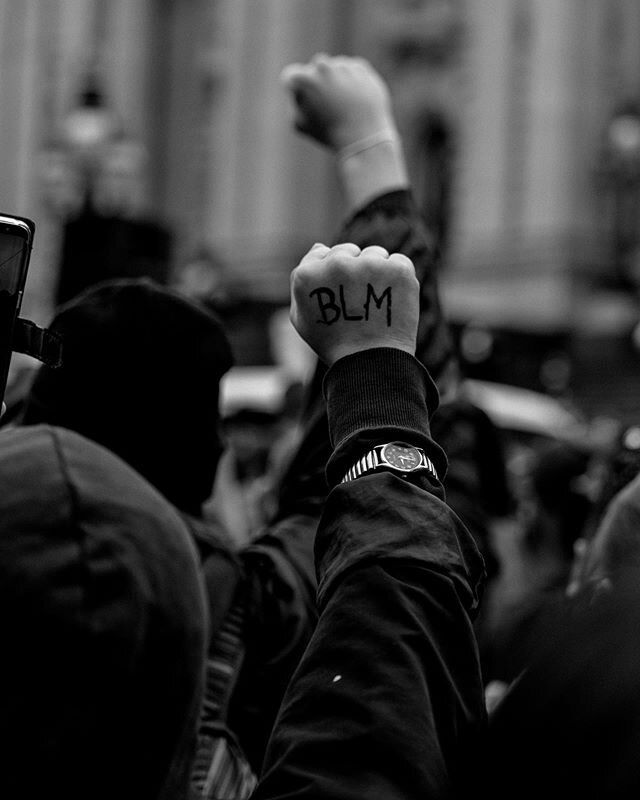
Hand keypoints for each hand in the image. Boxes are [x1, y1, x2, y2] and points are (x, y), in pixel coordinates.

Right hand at [280, 54, 395, 151]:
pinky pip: (352, 70)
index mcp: (303, 80)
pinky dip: (353, 82)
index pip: (290, 76)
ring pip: (335, 68)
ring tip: (343, 105)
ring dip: (336, 80)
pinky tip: (354, 100)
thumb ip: (294, 104)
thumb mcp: (300, 124)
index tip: (304, 100)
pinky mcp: (360, 68)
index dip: (295, 89)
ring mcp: (342, 65)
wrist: (362, 136)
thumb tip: (298, 91)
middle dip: (318, 82)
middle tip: (326, 103)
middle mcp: (322, 66)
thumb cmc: (328, 133)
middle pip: (315, 69)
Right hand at [290, 243, 418, 364]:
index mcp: (308, 274)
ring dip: (377, 272)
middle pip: (349, 251)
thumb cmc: (334, 343)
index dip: (333, 275)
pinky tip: (392, 302)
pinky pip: (398, 262)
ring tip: (375, 305)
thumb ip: (303, 280)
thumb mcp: (303, 317)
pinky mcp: (398, 268)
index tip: (340, 296)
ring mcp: (369, 264)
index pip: (322, 253)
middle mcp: (336, 263)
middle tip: (359, 304)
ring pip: (375, 254)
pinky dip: (398, 279)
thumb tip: (320, 247)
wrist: (371, 363)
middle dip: (354, 271)